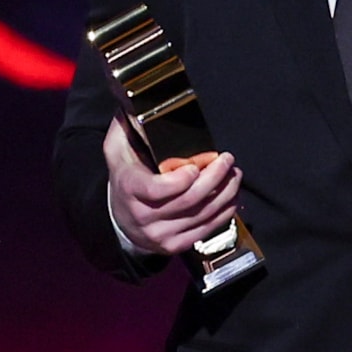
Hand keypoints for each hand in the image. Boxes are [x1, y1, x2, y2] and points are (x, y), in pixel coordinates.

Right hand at [104, 119, 242, 257]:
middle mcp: (144, 216)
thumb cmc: (126, 176)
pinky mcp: (175, 245)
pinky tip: (231, 196)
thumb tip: (140, 105)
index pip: (156, 189)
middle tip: (227, 161)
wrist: (121, 218)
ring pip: (202, 214)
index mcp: (130, 189)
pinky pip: (206, 229)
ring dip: (225, 193)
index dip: (180, 180)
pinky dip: (224, 212)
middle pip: (188, 200)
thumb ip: (128, 127)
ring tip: (234, 174)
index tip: (196, 166)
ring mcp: (160, 234)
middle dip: (214, 178)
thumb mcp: (118, 149)